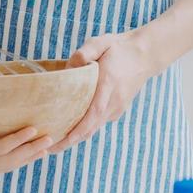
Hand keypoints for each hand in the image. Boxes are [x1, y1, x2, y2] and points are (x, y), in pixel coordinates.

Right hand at [0, 116, 51, 182]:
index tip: (34, 129)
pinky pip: (3, 166)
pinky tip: (26, 155)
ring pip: (9, 166)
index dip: (18, 139)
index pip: (1, 147)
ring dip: (28, 157)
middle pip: (11, 159)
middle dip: (31, 149)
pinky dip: (18, 161)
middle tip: (51, 138)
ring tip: (46, 149)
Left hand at [50, 31, 157, 152]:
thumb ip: (85, 52)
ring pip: (94, 128)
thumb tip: (70, 68)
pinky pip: (98, 122)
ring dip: (75, 138)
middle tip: (47, 150)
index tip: (63, 140)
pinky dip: (83, 129)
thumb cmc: (120, 48)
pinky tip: (68, 130)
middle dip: (69, 141)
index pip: (94, 112)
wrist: (145, 55)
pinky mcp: (116, 110)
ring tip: (53, 144)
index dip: (78, 129)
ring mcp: (117, 108)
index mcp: (109, 84)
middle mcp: (114, 101)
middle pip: (91, 128)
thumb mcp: (102, 42)